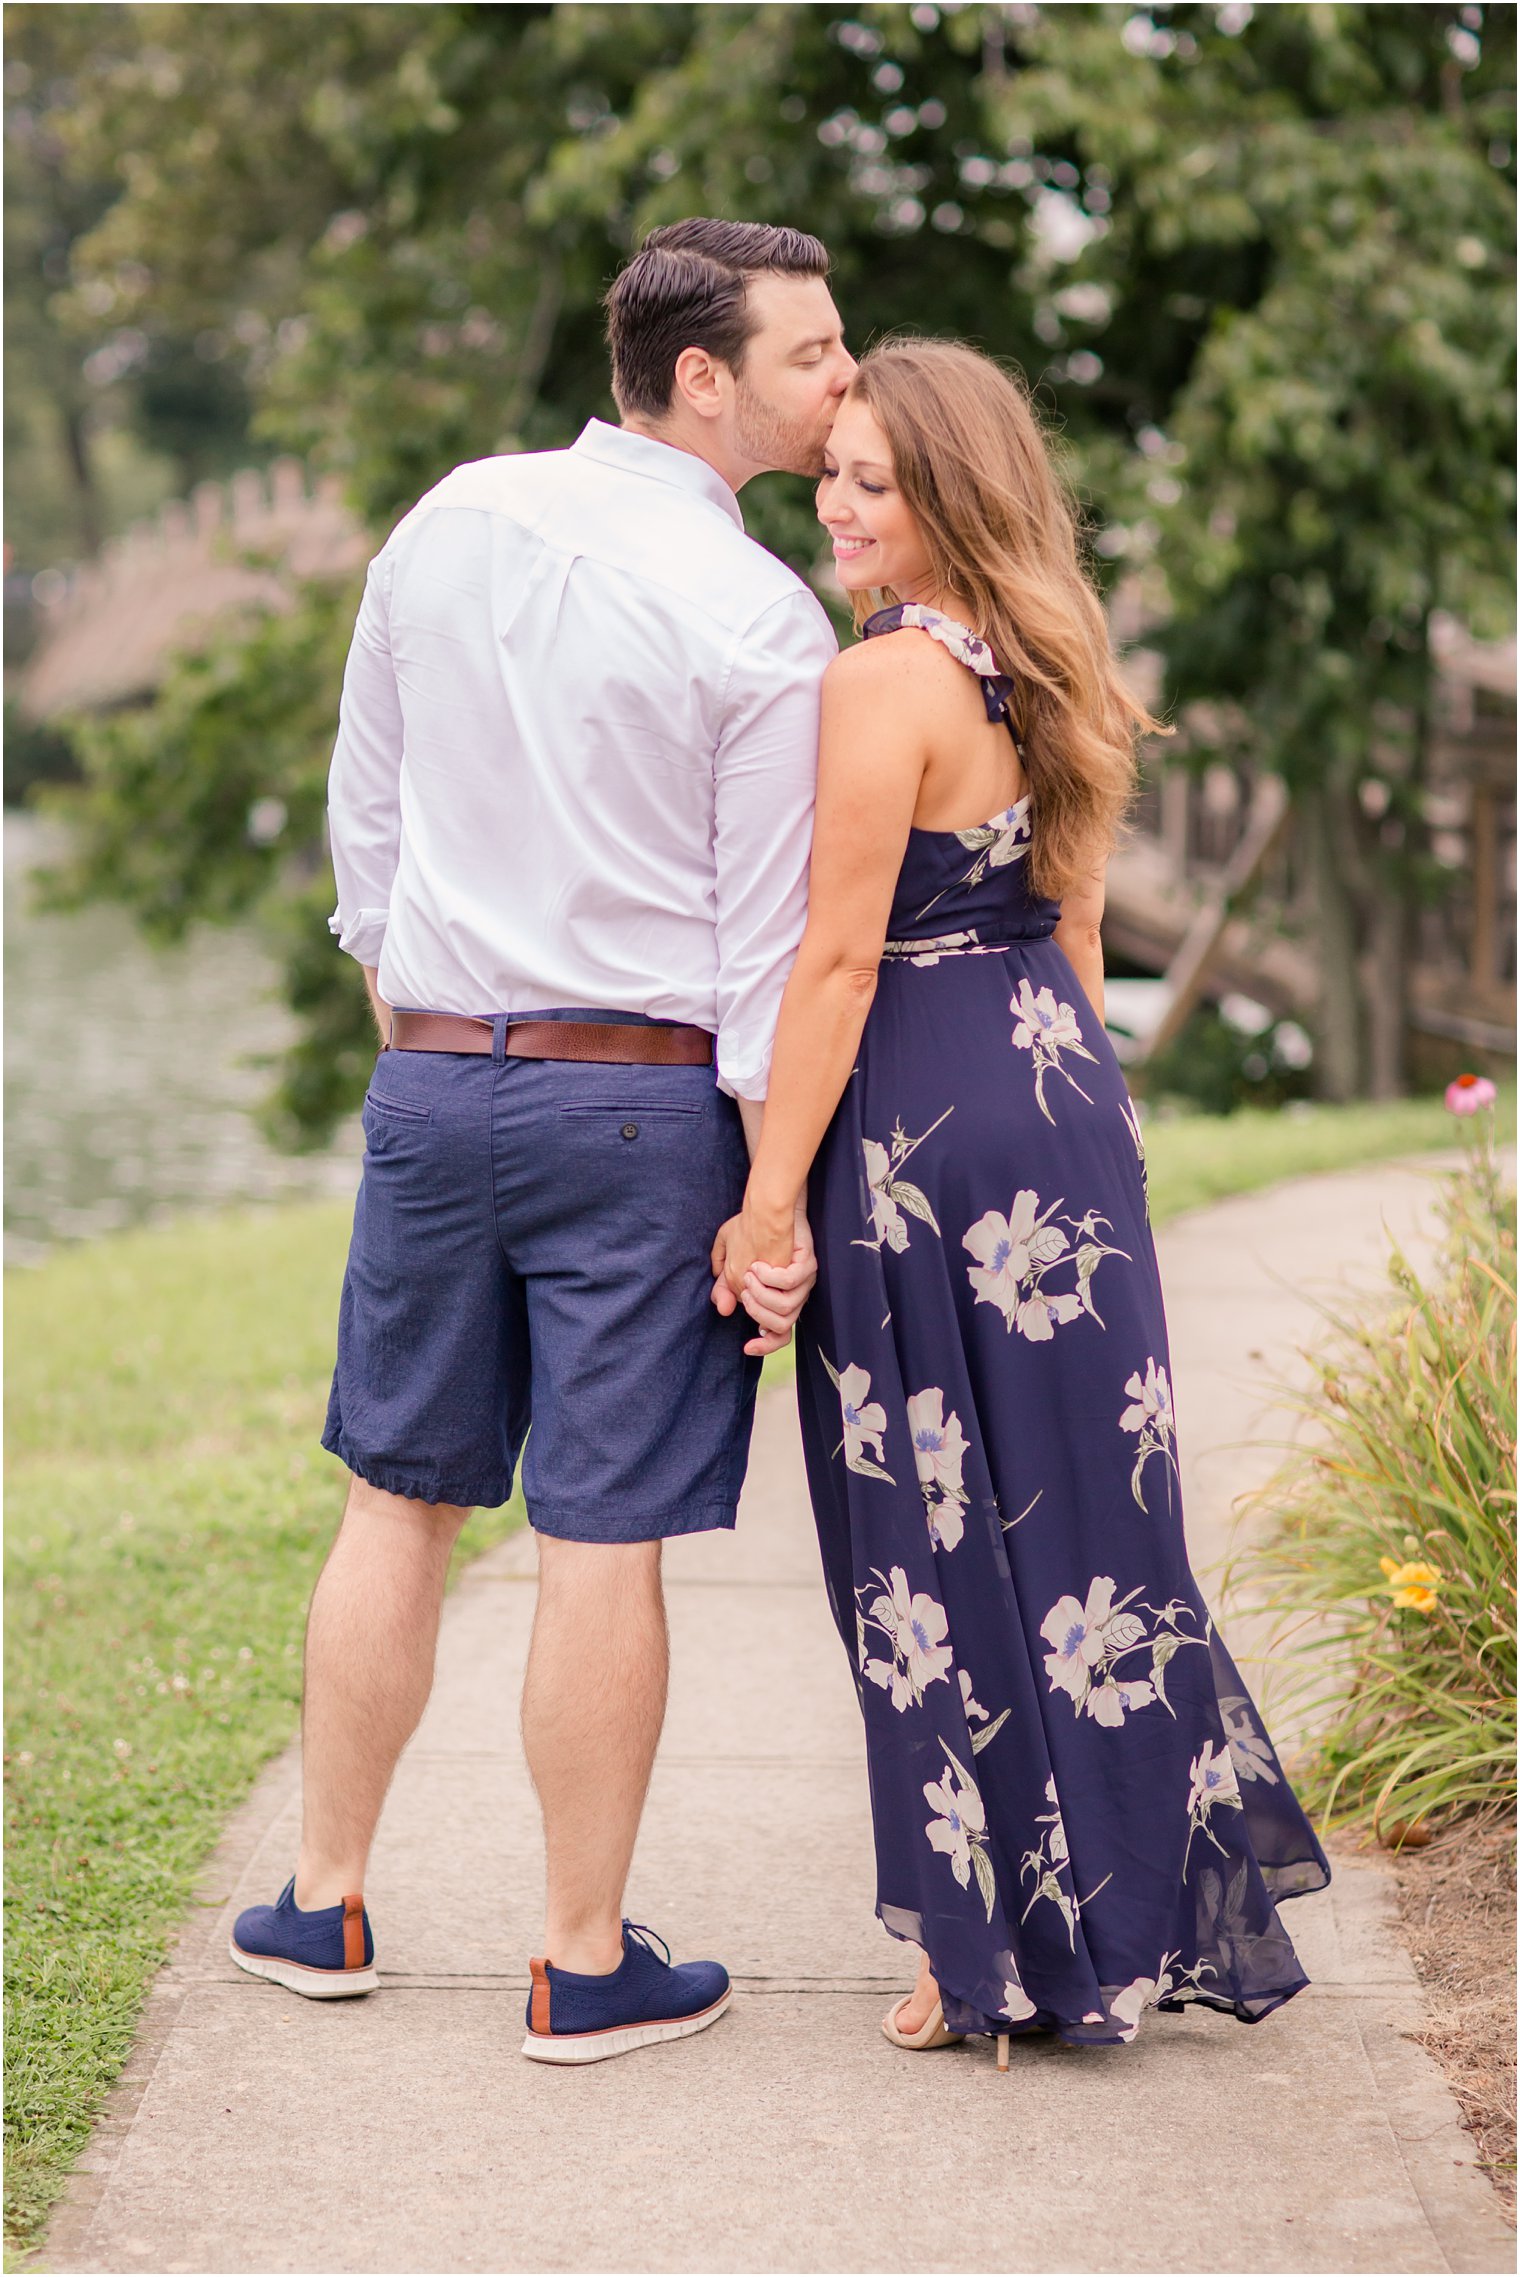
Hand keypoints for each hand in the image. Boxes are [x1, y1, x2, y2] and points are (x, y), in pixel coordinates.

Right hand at [711, 1203, 816, 1356]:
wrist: (767, 1206)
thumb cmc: (750, 1233)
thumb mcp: (729, 1262)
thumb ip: (724, 1287)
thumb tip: (725, 1309)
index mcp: (779, 1300)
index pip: (779, 1335)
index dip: (765, 1346)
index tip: (746, 1347)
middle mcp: (796, 1295)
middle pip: (782, 1326)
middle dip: (757, 1311)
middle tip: (744, 1290)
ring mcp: (805, 1282)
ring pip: (786, 1308)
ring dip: (761, 1294)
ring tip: (749, 1274)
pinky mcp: (808, 1265)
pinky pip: (789, 1282)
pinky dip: (770, 1277)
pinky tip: (758, 1265)